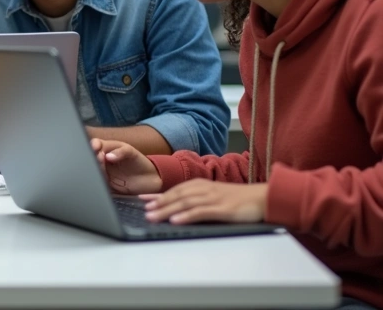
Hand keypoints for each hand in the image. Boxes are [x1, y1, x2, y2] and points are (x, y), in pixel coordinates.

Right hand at [90, 138, 161, 194]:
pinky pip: (99, 183)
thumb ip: (122, 152)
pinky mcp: (106, 185)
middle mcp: (103, 160)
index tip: (96, 147)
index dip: (94, 145)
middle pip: (92, 158)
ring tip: (101, 168)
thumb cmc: (140, 162)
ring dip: (95, 169)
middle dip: (94, 157)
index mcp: (107, 149)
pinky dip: (97, 182)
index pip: (96, 144)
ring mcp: (103, 172)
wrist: (150, 180)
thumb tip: (108, 156)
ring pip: (94, 170)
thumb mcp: (132, 153)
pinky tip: (100, 180)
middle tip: (100, 157)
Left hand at [140, 180, 267, 223]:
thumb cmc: (239, 199)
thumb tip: (177, 208)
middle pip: (177, 196)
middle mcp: (205, 189)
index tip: (142, 200)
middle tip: (145, 211)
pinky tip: (176, 221)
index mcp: (201, 185)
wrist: (263, 198)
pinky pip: (201, 212)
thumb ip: (197, 199)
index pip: (175, 190)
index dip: (158, 195)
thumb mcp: (214, 195)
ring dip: (167, 210)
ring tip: (153, 217)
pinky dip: (187, 216)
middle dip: (159, 204)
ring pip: (185, 203)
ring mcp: (213, 198)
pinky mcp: (223, 209)